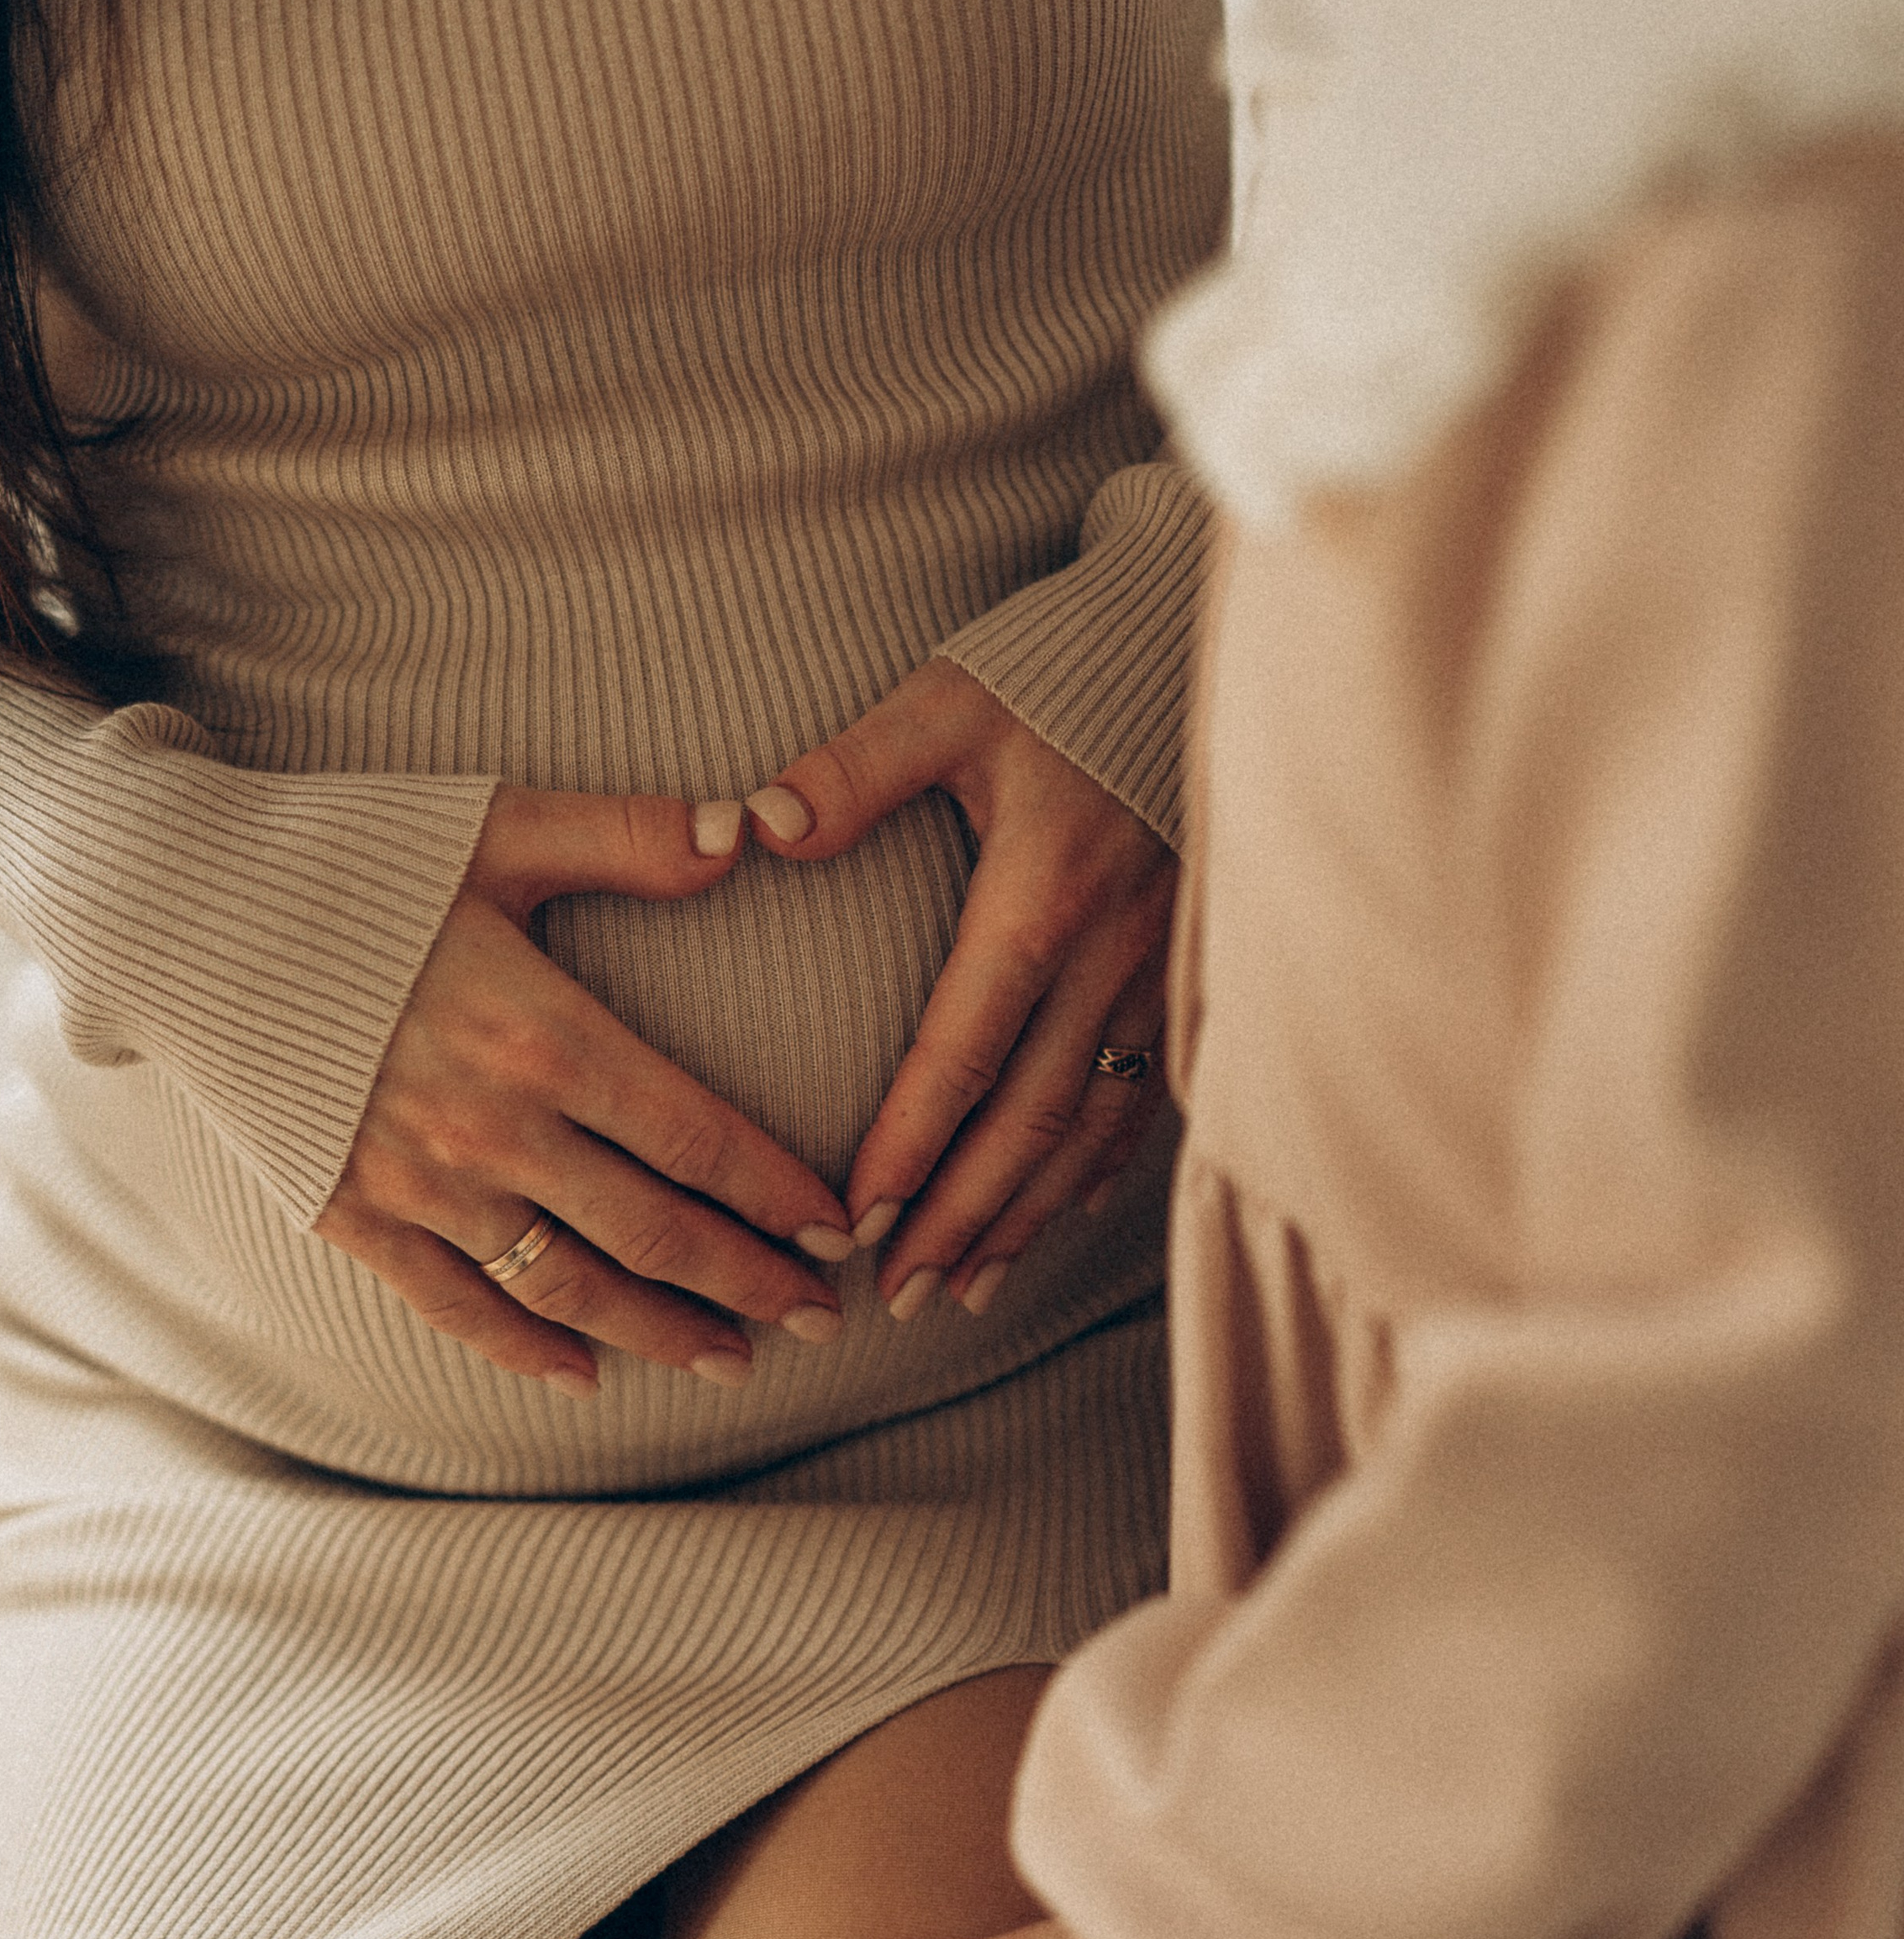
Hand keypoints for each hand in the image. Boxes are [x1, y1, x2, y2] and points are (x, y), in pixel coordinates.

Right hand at [316, 786, 851, 1401]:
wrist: (174, 905)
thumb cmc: (348, 852)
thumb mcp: (499, 824)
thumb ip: (631, 834)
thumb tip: (749, 834)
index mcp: (544, 1033)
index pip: (697, 1137)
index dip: (778, 1195)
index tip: (839, 1228)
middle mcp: (492, 1126)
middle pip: (654, 1231)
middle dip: (749, 1281)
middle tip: (821, 1317)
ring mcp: (420, 1183)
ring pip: (570, 1287)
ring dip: (661, 1330)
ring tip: (732, 1356)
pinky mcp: (353, 1212)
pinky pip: (455, 1305)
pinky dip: (525, 1348)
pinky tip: (583, 1376)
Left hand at [744, 663, 1173, 1314]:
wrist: (1175, 647)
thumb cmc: (1050, 673)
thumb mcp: (946, 702)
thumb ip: (852, 770)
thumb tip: (757, 827)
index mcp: (1041, 897)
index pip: (966, 1053)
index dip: (912, 1147)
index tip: (858, 1223)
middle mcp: (1108, 952)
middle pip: (1031, 1119)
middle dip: (962, 1216)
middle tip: (899, 1291)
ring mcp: (1155, 968)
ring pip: (1093, 1125)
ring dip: (1027, 1213)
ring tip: (964, 1283)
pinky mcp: (1181, 969)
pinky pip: (1142, 1094)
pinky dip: (1095, 1170)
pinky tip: (1054, 1213)